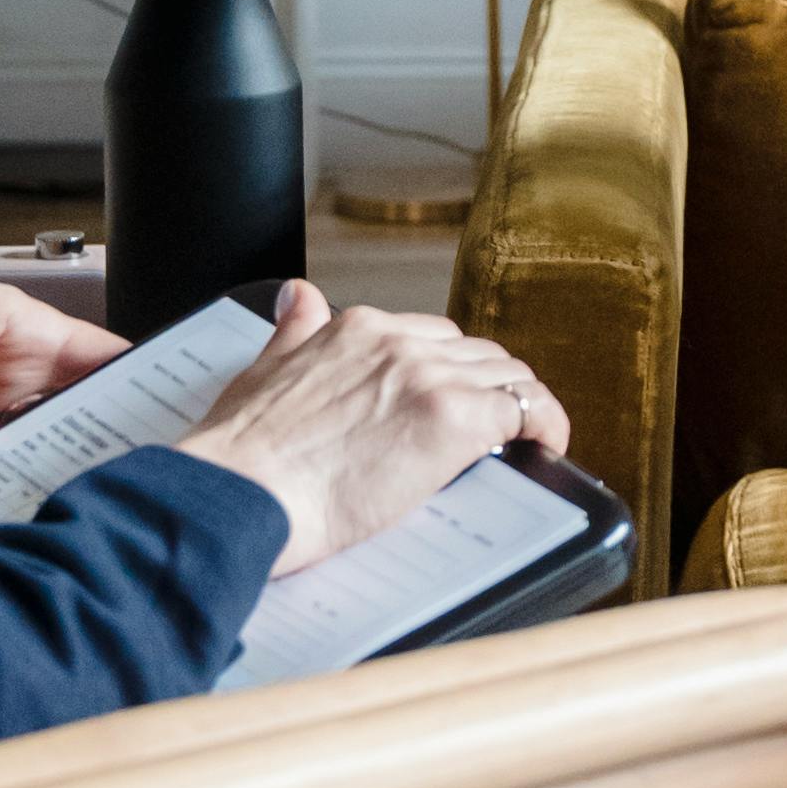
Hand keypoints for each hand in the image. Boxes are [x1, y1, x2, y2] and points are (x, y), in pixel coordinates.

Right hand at [178, 282, 571, 580]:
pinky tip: (546, 446)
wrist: (240, 493)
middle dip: (489, 386)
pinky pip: (526, 410)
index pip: (432, 336)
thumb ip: (294, 329)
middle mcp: (398, 342)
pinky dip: (545, 425)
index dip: (452, 369)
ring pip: (508, 375)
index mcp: (356, 328)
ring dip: (519, 406)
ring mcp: (428, 377)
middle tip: (493, 424)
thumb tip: (299, 295)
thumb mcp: (263, 368)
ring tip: (524, 440)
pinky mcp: (453, 418)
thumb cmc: (242, 453)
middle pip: (476, 353)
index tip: (454, 395)